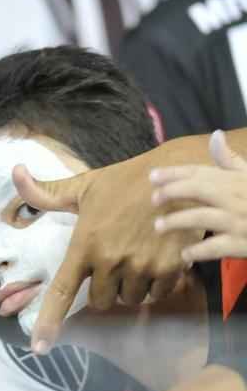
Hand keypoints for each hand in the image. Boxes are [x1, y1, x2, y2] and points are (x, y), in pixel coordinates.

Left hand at [12, 139, 205, 353]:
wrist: (177, 175)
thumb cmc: (125, 181)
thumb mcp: (83, 185)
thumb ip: (47, 192)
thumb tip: (15, 173)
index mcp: (84, 245)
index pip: (61, 291)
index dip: (49, 321)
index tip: (39, 347)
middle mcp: (110, 260)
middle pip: (101, 301)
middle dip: (105, 289)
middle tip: (115, 261)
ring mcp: (141, 267)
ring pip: (130, 299)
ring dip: (131, 287)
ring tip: (137, 255)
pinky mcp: (170, 269)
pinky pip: (157, 294)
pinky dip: (156, 284)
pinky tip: (157, 258)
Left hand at [152, 130, 246, 260]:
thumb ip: (230, 160)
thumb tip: (215, 135)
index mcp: (236, 181)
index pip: (201, 173)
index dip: (174, 173)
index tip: (152, 176)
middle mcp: (235, 198)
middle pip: (199, 190)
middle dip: (172, 192)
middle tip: (154, 200)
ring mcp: (238, 222)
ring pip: (201, 218)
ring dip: (177, 221)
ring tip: (159, 226)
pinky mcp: (241, 244)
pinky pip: (214, 248)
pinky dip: (197, 251)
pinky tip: (184, 254)